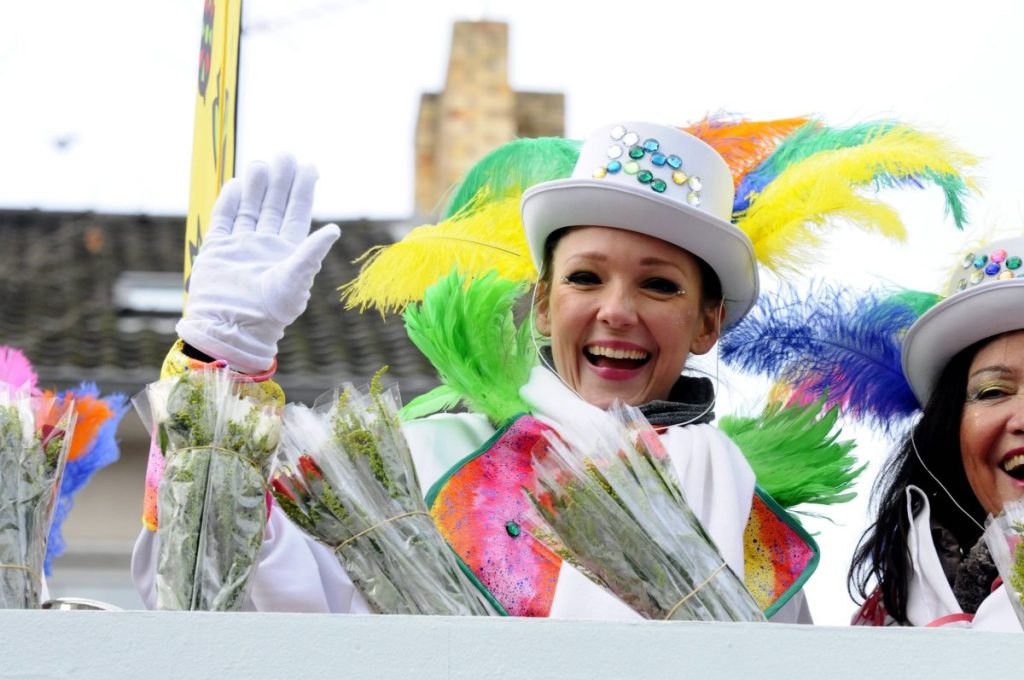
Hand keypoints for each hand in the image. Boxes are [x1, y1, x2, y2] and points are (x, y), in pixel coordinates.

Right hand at [177, 155, 340, 373]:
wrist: (232, 329)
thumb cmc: (269, 312)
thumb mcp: (295, 281)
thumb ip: (311, 252)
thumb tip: (335, 229)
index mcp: (289, 251)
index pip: (297, 212)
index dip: (303, 189)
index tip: (309, 166)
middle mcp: (266, 245)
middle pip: (274, 205)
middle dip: (281, 180)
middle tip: (285, 154)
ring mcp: (241, 246)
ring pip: (250, 208)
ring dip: (256, 186)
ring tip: (261, 164)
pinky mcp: (218, 250)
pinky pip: (224, 220)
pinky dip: (229, 202)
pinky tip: (236, 184)